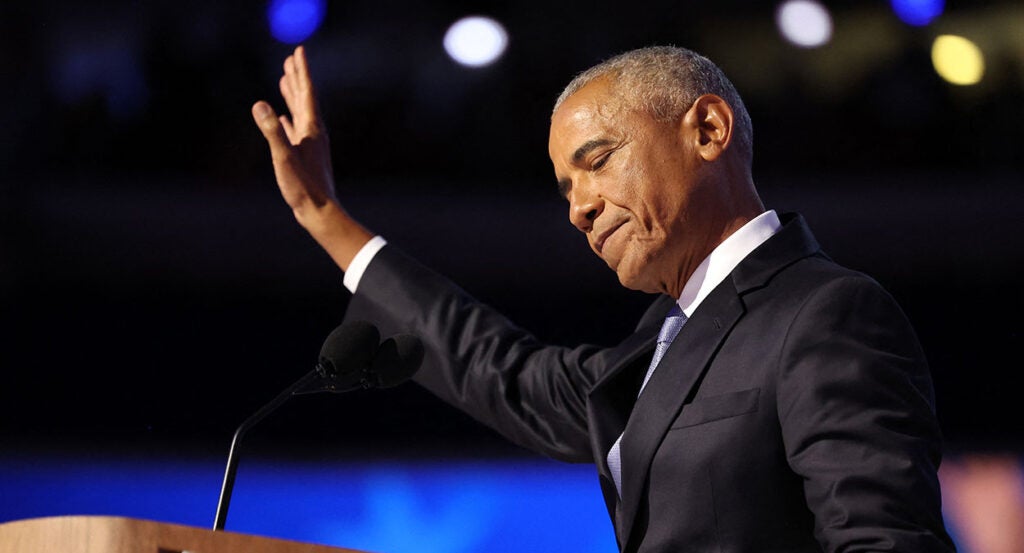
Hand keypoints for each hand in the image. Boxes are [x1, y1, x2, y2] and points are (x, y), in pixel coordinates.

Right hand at [252, 45, 371, 270]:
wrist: (319, 212)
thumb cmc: (304, 187)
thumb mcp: (284, 156)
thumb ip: (272, 131)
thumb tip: (260, 104)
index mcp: (312, 129)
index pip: (306, 93)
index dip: (302, 71)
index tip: (298, 51)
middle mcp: (314, 133)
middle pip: (305, 98)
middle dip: (297, 77)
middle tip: (291, 58)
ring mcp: (310, 144)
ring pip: (300, 112)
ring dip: (292, 95)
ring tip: (285, 79)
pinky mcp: (304, 156)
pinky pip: (295, 130)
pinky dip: (288, 119)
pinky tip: (282, 118)